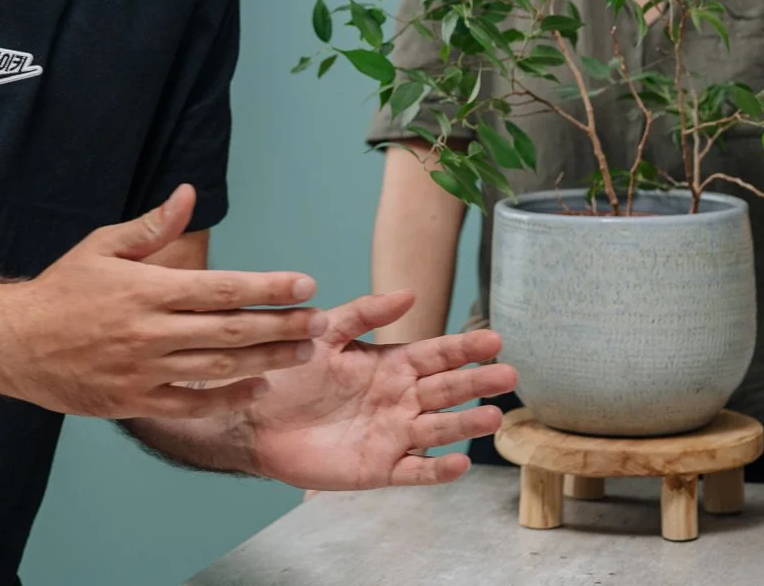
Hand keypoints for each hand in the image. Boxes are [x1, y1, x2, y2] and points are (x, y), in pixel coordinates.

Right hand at [0, 185, 323, 419]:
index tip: (304, 284)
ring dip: (266, 361)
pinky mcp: (135, 401)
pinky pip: (191, 404)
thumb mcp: (104, 246)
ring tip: (303, 352)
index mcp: (147, 289)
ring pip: (218, 369)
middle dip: (281, 326)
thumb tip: (189, 194)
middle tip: (319, 322)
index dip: (268, 287)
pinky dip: (228, 398)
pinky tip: (258, 388)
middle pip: (230, 331)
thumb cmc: (63, 289)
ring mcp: (144, 371)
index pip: (221, 288)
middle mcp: (150, 332)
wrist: (15, 343)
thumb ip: (152, 226)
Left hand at [246, 292, 515, 489]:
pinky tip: (459, 463)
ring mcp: (391, 435)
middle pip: (446, 390)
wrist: (254, 417)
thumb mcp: (326, 334)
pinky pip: (414, 470)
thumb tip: (407, 292)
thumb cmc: (289, 373)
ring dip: (466, 423)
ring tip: (495, 416)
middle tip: (509, 375)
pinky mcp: (378, 468)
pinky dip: (437, 469)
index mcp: (388, 365)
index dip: (463, 348)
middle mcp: (398, 400)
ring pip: (438, 429)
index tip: (494, 340)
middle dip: (477, 382)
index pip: (435, 355)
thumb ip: (364, 314)